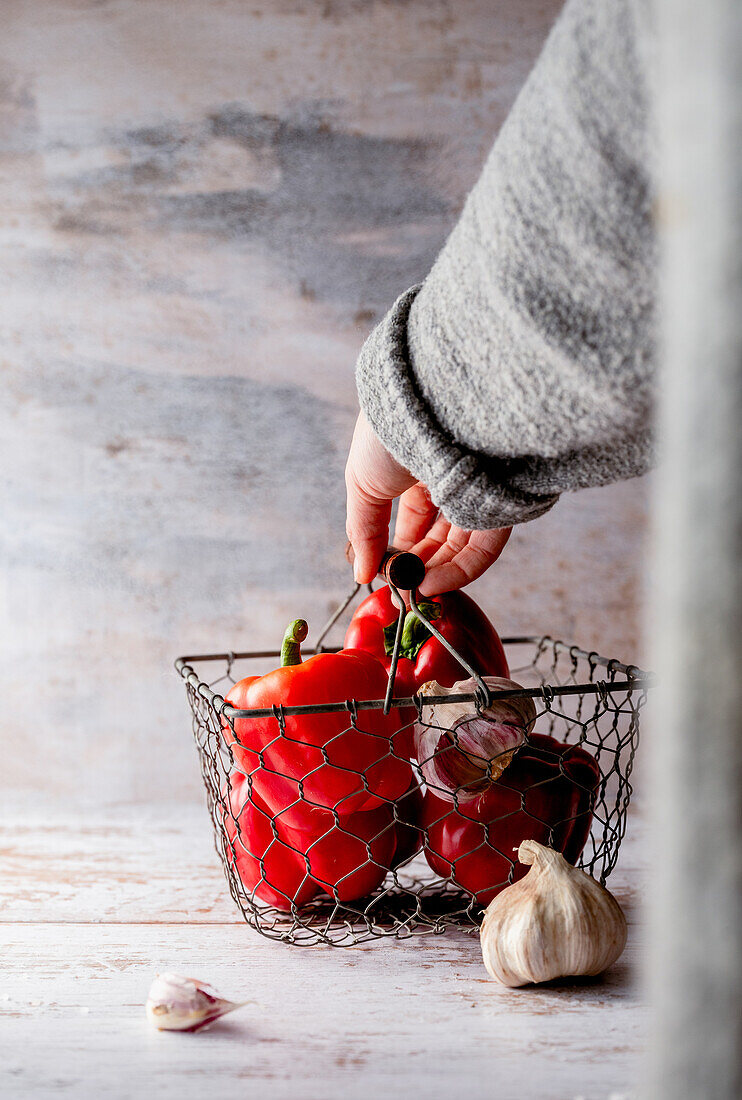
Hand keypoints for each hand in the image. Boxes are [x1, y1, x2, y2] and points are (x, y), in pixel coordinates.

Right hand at [345, 411, 510, 595]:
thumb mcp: (362, 482)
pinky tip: (434, 584)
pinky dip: (460, 570)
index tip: (386, 577)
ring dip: (438, 574)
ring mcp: (480, 491)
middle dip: (419, 567)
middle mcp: (453, 478)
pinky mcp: (504, 501)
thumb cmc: (390, 434)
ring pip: (462, 545)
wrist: (430, 408)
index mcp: (419, 467)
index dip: (400, 551)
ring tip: (416, 592)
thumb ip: (362, 532)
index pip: (414, 520)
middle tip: (403, 592)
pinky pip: (484, 545)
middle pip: (439, 536)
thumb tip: (361, 575)